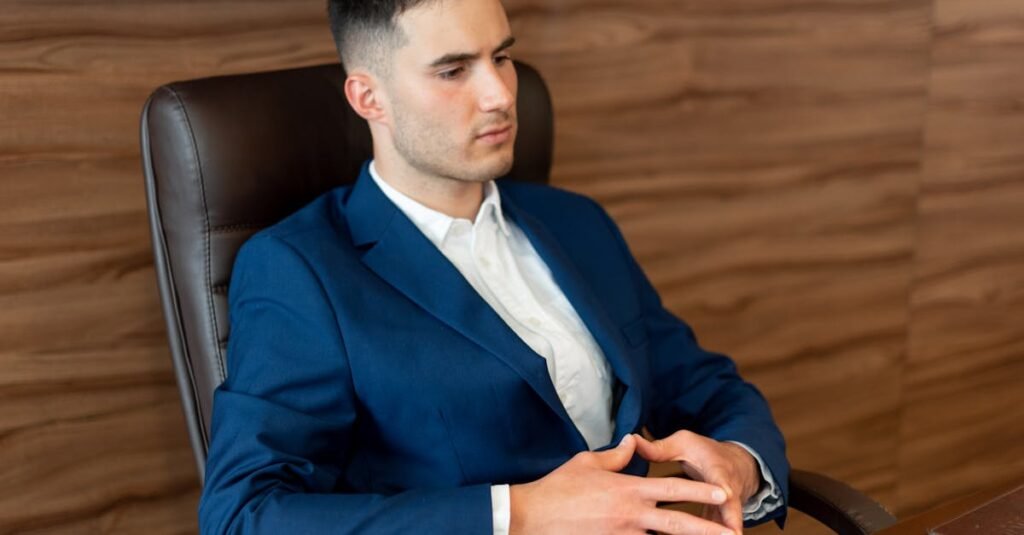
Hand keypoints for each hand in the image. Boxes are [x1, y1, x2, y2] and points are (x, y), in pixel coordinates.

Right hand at [509, 434, 737, 534]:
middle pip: (678, 523)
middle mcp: (631, 514)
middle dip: (708, 530)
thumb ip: (617, 456)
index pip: (673, 488)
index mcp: (629, 489)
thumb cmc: (559, 487)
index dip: (701, 490)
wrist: (533, 516)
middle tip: (732, 534)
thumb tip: (632, 442)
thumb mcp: (588, 462)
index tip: (724, 492)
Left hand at [633, 431, 760, 534]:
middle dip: (732, 521)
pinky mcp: (725, 519)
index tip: (726, 495)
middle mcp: (728, 489)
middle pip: (732, 507)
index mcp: (716, 468)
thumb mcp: (684, 444)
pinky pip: (718, 531)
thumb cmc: (705, 452)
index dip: (722, 487)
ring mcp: (729, 507)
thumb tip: (633, 440)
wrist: (735, 464)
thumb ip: (660, 448)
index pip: (720, 477)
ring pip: (727, 524)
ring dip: (720, 534)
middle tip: (732, 534)